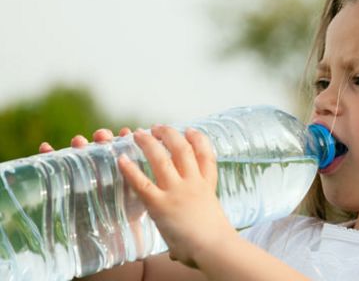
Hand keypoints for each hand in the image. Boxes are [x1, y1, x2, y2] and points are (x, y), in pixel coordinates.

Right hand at [39, 127, 148, 252]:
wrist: (112, 244)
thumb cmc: (132, 224)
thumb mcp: (146, 205)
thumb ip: (150, 191)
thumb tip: (170, 190)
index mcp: (128, 174)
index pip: (127, 151)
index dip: (126, 139)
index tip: (125, 132)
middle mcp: (108, 172)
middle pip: (105, 150)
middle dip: (103, 140)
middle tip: (101, 136)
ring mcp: (89, 176)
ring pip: (84, 157)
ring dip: (81, 145)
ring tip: (78, 141)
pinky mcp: (71, 185)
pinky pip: (60, 169)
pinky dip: (51, 156)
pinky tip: (45, 147)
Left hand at [117, 126, 236, 268]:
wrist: (215, 247)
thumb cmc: (214, 245)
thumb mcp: (206, 231)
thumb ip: (187, 238)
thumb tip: (177, 254)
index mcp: (207, 187)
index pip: (206, 157)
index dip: (199, 140)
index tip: (191, 130)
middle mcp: (193, 183)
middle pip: (183, 150)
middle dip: (170, 135)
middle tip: (159, 127)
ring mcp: (177, 191)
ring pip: (163, 158)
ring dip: (150, 143)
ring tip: (138, 133)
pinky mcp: (161, 204)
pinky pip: (141, 183)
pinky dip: (130, 169)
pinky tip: (120, 159)